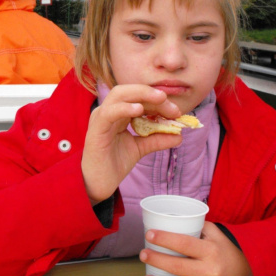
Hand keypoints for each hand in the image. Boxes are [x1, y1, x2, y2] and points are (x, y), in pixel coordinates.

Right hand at [81, 84, 181, 204]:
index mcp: (118, 113)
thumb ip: (157, 139)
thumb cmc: (113, 163)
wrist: (97, 184)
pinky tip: (139, 109)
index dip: (158, 102)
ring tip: (160, 99)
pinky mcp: (96, 129)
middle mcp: (109, 111)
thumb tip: (179, 136)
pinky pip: (109, 112)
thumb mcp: (140, 148)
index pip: (139, 98)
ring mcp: (101, 118)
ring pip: (119, 95)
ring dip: (141, 94)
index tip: (177, 112)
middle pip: (130, 91)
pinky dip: (124, 108)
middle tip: (173, 107)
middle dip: (152, 94)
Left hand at [140, 222, 253, 275]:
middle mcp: (210, 271)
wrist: (245, 272)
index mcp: (211, 251)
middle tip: (143, 255)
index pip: (184, 244)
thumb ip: (196, 225)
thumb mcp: (215, 233)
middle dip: (156, 260)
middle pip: (177, 267)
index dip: (164, 239)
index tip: (149, 234)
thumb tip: (171, 219)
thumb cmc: (223, 249)